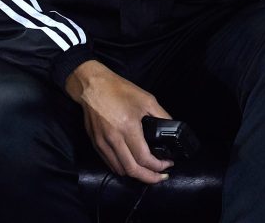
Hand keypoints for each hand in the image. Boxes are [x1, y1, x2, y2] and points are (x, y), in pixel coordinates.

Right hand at [65, 60, 174, 183]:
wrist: (92, 86)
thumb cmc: (119, 90)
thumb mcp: (146, 99)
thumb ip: (161, 115)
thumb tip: (172, 128)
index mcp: (128, 128)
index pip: (143, 158)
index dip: (158, 166)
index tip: (168, 164)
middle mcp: (114, 139)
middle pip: (132, 170)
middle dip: (149, 178)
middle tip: (161, 177)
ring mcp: (102, 143)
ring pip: (120, 169)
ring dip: (136, 175)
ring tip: (149, 172)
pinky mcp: (96, 144)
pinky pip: (110, 163)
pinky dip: (123, 168)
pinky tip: (132, 165)